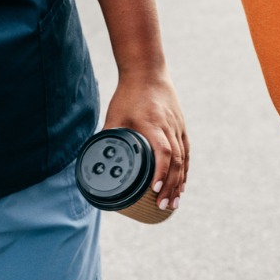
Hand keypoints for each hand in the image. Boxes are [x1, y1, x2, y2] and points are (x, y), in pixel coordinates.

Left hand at [102, 68, 187, 211]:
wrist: (148, 72)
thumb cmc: (128, 94)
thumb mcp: (115, 114)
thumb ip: (108, 135)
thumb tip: (94, 158)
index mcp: (153, 124)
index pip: (163, 152)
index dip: (161, 172)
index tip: (154, 189)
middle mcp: (169, 127)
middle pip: (176, 161)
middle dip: (171, 186)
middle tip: (164, 206)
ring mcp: (177, 128)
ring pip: (184, 159)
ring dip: (180, 182)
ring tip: (174, 203)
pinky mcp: (181, 128)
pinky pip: (186, 153)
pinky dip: (185, 171)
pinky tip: (182, 185)